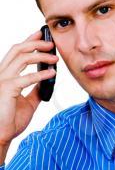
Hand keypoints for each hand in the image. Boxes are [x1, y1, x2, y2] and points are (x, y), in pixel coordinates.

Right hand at [0, 31, 57, 163]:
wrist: (1, 135)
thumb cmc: (10, 119)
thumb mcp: (28, 101)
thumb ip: (35, 89)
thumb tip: (46, 80)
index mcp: (5, 75)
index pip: (16, 53)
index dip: (29, 41)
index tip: (41, 34)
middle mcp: (2, 74)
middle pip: (17, 50)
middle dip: (35, 43)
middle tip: (51, 43)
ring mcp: (2, 80)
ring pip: (22, 58)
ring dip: (41, 56)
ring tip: (55, 58)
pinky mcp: (7, 89)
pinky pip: (27, 77)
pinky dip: (41, 74)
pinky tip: (51, 74)